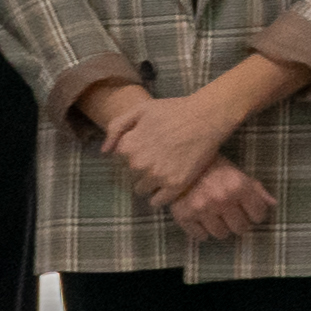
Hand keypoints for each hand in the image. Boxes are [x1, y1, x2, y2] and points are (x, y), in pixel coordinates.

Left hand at [98, 84, 238, 209]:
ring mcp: (157, 177)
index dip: (132, 155)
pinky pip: (158, 201)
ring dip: (149, 183)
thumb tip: (105, 152)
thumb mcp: (139, 110)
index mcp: (127, 147)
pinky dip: (160, 196)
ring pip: (142, 190)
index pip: (119, 161)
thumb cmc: (172, 110)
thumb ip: (116, 127)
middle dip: (140, 169)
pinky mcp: (175, 185)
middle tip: (157, 158)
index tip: (145, 149)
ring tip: (163, 170)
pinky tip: (169, 183)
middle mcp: (139, 165)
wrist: (205, 117)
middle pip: (130, 177)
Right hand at [168, 160, 278, 243]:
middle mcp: (221, 199)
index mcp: (238, 186)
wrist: (179, 161)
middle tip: (231, 213)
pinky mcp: (184, 215)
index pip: (258, 215)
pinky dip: (201, 230)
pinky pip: (200, 236)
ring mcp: (202, 208)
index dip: (255, 213)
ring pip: (221, 234)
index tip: (249, 210)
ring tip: (215, 214)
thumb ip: (255, 188)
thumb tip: (272, 203)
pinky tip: (201, 218)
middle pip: (241, 228)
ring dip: (220, 227)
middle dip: (238, 222)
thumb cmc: (212, 166)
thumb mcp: (236, 172)